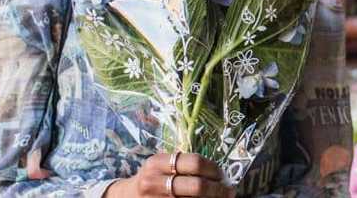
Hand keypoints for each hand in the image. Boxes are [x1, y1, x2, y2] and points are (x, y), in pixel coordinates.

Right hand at [105, 152, 233, 197]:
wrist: (126, 197)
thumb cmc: (152, 178)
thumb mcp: (162, 165)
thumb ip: (184, 165)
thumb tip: (219, 172)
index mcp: (157, 163)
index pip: (194, 163)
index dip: (213, 169)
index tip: (222, 174)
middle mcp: (154, 181)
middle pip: (197, 186)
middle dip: (218, 189)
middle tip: (229, 190)